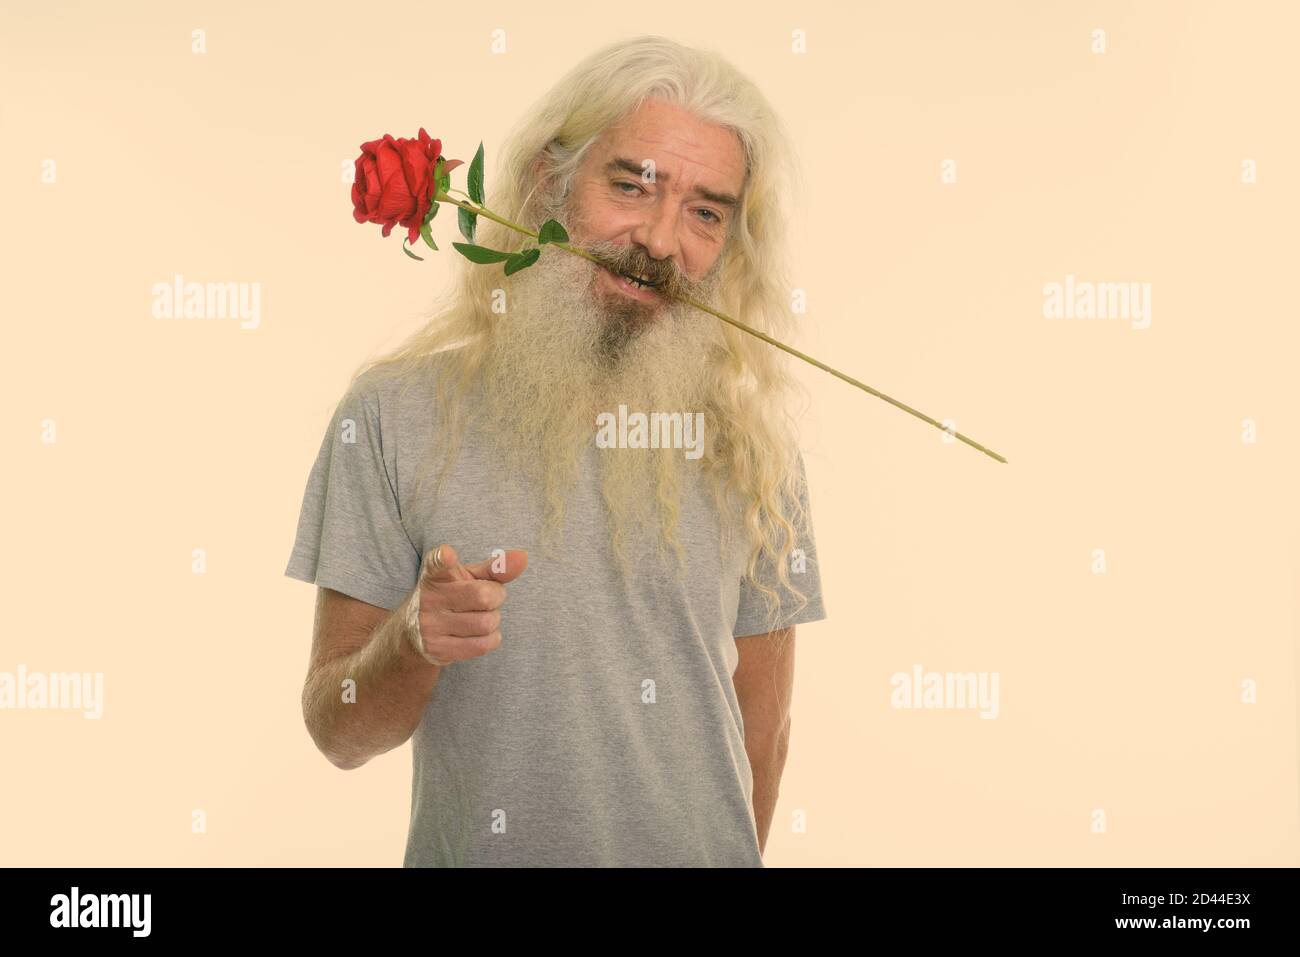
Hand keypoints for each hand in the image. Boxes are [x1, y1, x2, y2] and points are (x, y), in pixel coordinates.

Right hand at [403, 543, 527, 665]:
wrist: (414, 633)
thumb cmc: (453, 597)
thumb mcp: (468, 578)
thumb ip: (496, 567)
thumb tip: (523, 556)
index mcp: (435, 575)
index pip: (436, 563)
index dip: (444, 559)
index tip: (448, 555)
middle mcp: (428, 598)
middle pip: (483, 596)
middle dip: (496, 597)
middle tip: (488, 599)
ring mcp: (429, 625)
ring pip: (486, 623)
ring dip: (493, 620)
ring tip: (481, 616)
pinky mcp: (437, 649)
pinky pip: (482, 645)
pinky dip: (491, 638)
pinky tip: (479, 633)